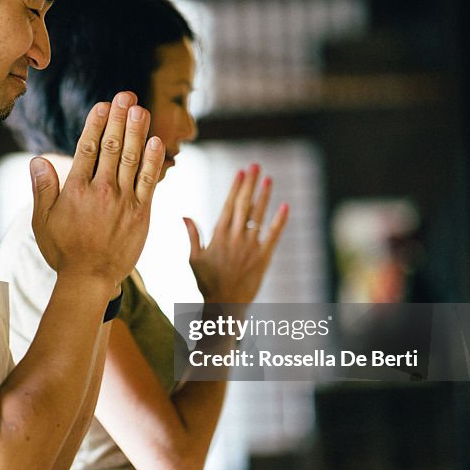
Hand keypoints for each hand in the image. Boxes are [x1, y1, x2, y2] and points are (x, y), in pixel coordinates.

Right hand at [30, 91, 164, 290]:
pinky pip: (148, 180)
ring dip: (136, 131)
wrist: (90, 279)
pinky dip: (152, 160)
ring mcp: (123, 200)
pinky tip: (156, 142)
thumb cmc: (63, 251)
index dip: (96, 123)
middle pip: (111, 146)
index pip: (87, 148)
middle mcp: (101, 190)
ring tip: (141, 109)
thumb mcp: (42, 221)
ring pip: (130, 158)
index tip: (102, 105)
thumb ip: (43, 189)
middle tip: (126, 96)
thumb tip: (37, 160)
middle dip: (119, 118)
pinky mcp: (141, 212)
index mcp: (76, 190)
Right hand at [183, 164, 288, 303]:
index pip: (229, 205)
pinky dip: (279, 221)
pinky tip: (285, 206)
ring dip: (264, 196)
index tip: (240, 172)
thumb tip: (184, 216)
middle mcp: (235, 237)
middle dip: (250, 184)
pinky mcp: (263, 257)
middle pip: (244, 205)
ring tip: (268, 178)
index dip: (236, 187)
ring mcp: (250, 246)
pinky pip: (273, 235)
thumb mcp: (194, 259)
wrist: (225, 304)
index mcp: (219, 236)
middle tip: (255, 165)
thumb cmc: (207, 283)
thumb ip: (192, 236)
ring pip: (258, 216)